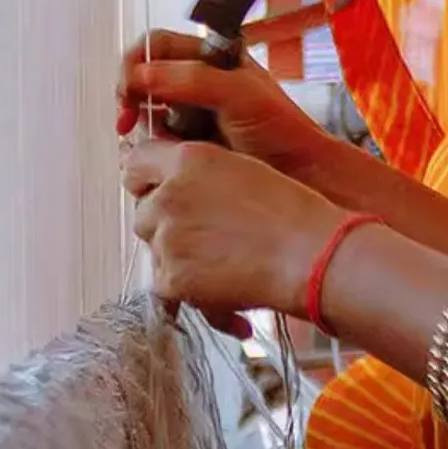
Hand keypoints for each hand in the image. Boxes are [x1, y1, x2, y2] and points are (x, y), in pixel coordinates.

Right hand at [116, 30, 332, 179]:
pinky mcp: (187, 145)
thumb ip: (192, 79)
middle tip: (126, 120)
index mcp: (210, 56)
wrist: (301, 175)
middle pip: (143, 77)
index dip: (136, 63)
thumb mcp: (239, 94)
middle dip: (130, 96)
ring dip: (142, 126)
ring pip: (146, 112)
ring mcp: (190, 114)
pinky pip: (155, 141)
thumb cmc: (282, 129)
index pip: (157, 45)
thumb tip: (144, 75)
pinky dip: (152, 148)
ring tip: (159, 142)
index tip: (129, 89)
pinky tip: (166, 155)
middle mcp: (196, 82)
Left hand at [122, 139, 346, 320]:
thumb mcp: (241, 168)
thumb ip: (199, 173)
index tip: (158, 191)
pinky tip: (222, 288)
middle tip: (204, 235)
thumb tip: (174, 187)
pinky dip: (187, 289)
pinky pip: (164, 283)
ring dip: (176, 255)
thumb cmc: (292, 215)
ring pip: (153, 247)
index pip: (137, 162)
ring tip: (220, 262)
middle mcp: (169, 195)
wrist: (309, 256)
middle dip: (165, 223)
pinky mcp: (171, 278)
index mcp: (188, 159)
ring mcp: (167, 238)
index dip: (148, 180)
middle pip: (143, 211)